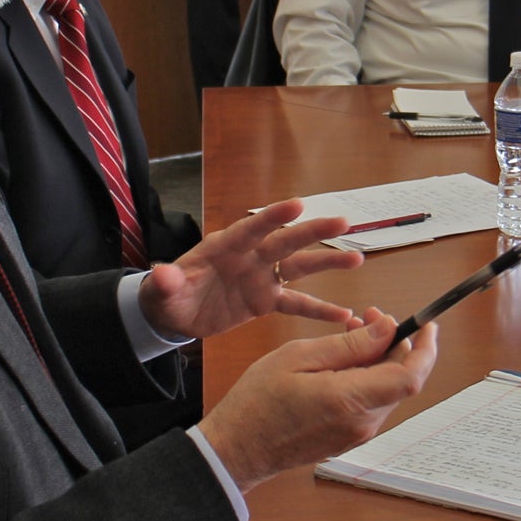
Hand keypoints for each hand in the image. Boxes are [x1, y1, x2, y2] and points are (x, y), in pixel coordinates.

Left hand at [138, 198, 361, 340]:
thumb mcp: (163, 291)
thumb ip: (167, 281)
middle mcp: (249, 257)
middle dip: (312, 232)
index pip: (251, 229)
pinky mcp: (266, 300)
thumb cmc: (168, 295)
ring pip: (299, 267)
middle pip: (285, 242)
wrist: (175, 314)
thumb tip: (163, 275)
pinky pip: (297, 305)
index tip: (298, 205)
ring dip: (327, 263)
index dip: (273, 217)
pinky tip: (345, 315)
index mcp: (225, 246)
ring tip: (358, 259)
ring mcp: (261, 277)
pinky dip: (320, 310)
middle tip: (342, 221)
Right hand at [197, 310, 439, 490]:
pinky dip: (367, 376)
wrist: (238, 449)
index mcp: (351, 400)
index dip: (426, 348)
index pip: (410, 376)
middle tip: (369, 315)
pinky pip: (372, 401)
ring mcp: (358, 434)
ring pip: (387, 388)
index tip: (427, 325)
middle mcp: (362, 422)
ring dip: (378, 358)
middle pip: (401, 379)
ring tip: (349, 333)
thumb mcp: (300, 357)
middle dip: (394, 343)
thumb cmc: (258, 402)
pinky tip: (343, 360)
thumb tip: (387, 329)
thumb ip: (350, 344)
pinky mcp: (349, 437)